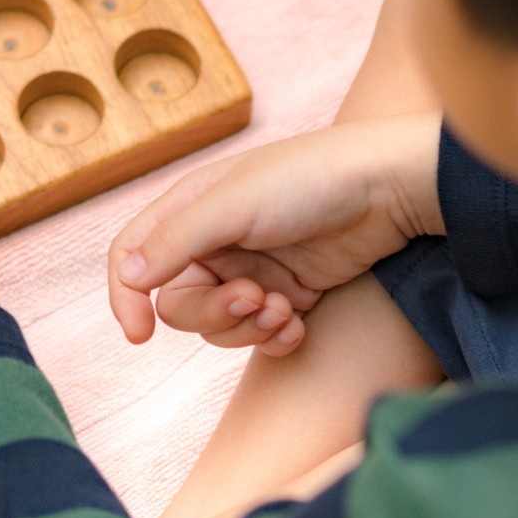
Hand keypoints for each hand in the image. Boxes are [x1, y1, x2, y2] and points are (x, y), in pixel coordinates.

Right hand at [108, 114, 443, 353]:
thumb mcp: (233, 205)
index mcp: (190, 210)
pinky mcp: (286, 291)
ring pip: (219, 326)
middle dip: (213, 313)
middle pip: (179, 304)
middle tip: (253, 301)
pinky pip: (259, 334)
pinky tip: (298, 323)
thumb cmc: (309, 180)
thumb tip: (129, 277)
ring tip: (283, 309)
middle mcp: (213, 241)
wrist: (390, 188)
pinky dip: (274, 337)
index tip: (139, 334)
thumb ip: (176, 241)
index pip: (134, 258)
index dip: (126, 296)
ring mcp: (250, 269)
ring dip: (248, 328)